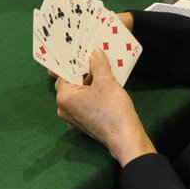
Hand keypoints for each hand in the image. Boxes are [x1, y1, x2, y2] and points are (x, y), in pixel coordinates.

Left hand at [54, 49, 155, 163]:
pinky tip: (104, 85)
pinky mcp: (84, 123)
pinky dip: (92, 94)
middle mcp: (63, 108)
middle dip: (83, 70)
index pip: (64, 72)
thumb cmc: (113, 109)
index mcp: (64, 97)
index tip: (82, 50)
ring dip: (89, 82)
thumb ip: (98, 64)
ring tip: (102, 68)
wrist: (126, 138)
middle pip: (71, 83)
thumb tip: (95, 52)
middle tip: (93, 56)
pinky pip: (84, 103)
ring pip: (79, 93)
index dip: (75, 61)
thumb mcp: (106, 82)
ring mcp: (73, 117)